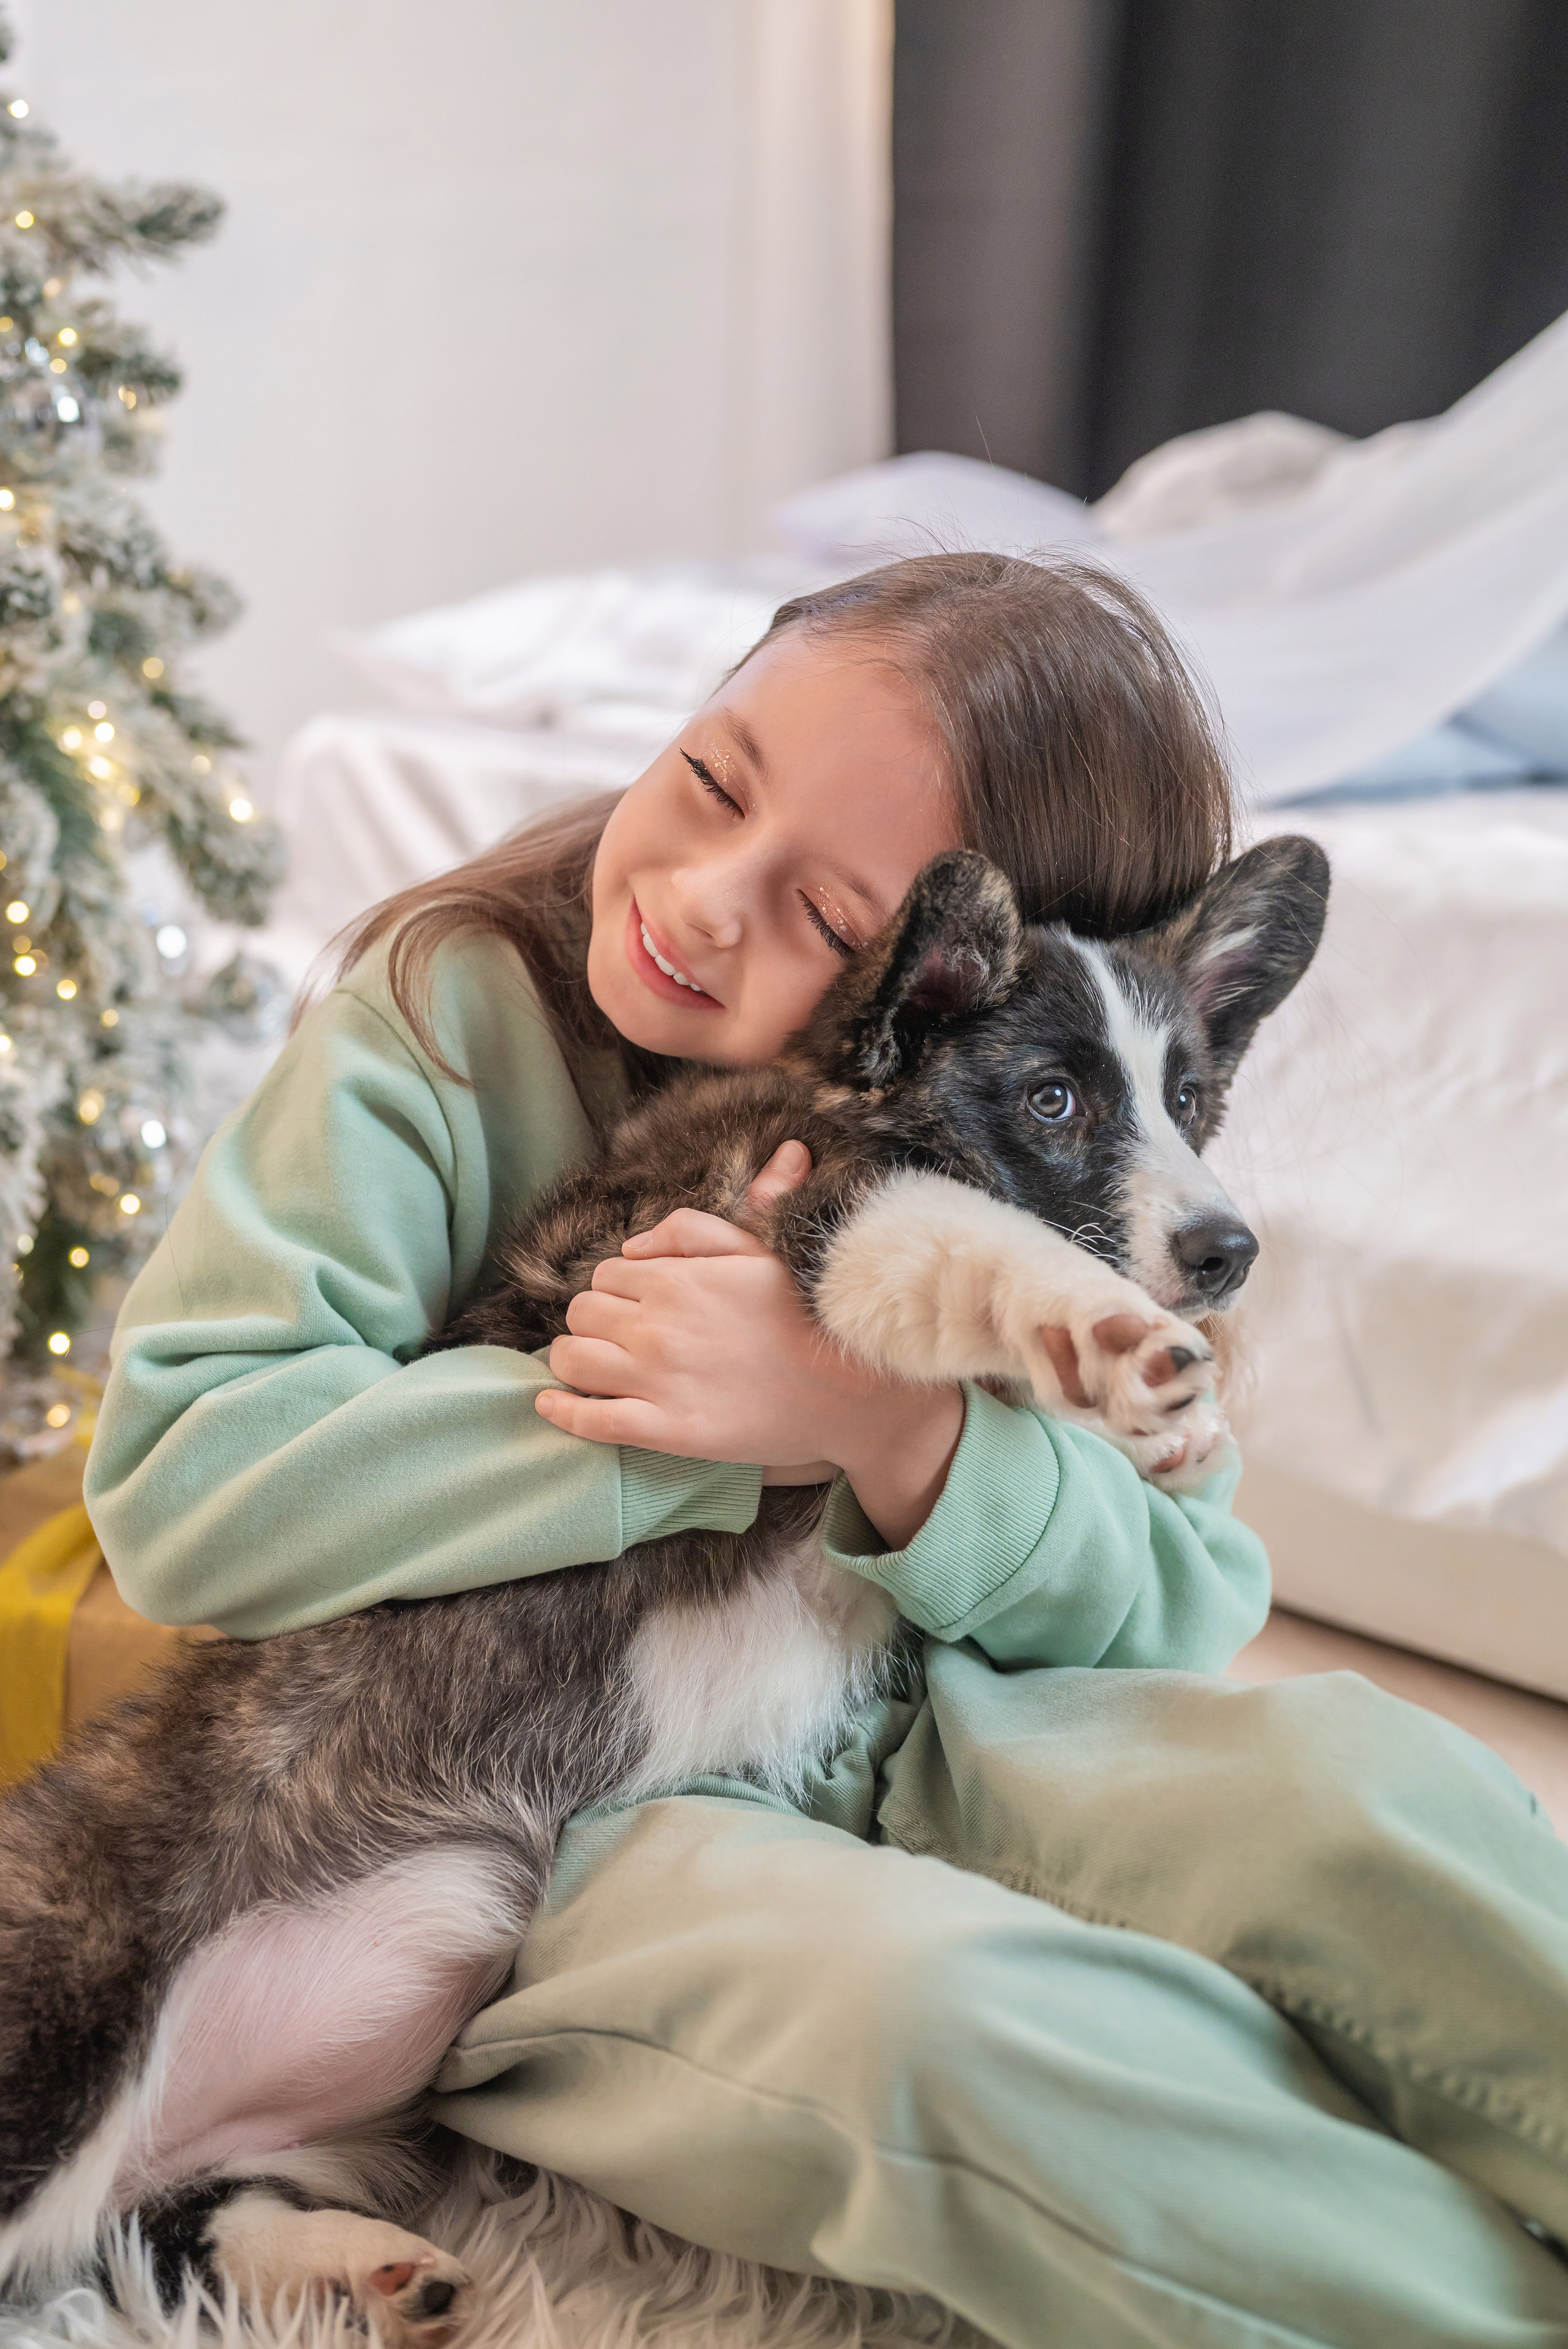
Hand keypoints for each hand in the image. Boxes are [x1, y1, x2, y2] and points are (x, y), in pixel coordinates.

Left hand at [536, 1142, 963, 1546]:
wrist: (851, 1388)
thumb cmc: (806, 1317)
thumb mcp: (758, 1251)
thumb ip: (694, 1232)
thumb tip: (632, 1245)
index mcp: (676, 1279)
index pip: (606, 1273)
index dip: (619, 1287)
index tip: (640, 1304)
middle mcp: (657, 1326)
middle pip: (581, 1313)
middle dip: (595, 1320)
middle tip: (620, 1335)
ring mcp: (658, 1381)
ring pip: (571, 1360)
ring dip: (573, 1358)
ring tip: (594, 1365)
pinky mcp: (666, 1431)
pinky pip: (589, 1421)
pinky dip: (561, 1411)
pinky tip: (552, 1404)